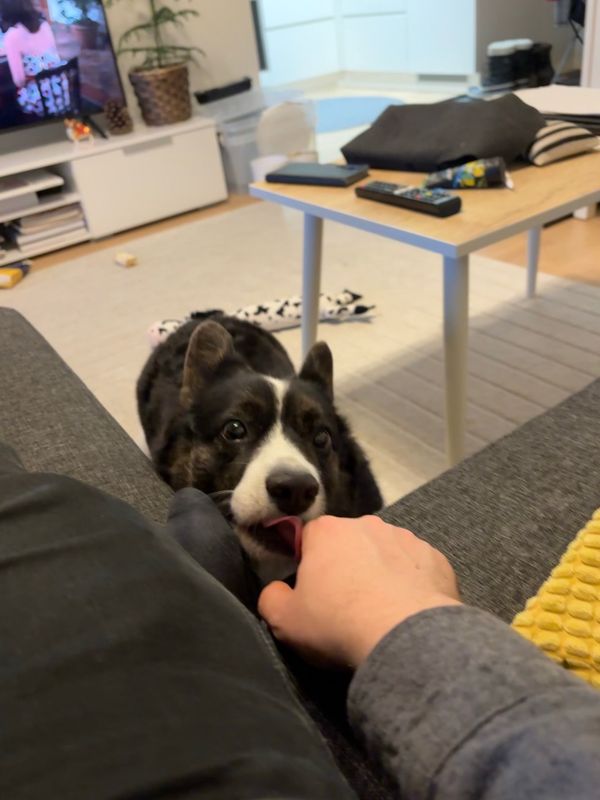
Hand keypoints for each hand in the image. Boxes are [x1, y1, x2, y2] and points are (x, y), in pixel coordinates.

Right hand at [258, 515, 460, 667]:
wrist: (406, 639)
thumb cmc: (338, 624)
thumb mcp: (284, 621)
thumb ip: (271, 599)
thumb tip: (276, 591)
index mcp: (328, 531)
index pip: (310, 537)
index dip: (308, 563)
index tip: (313, 592)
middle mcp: (368, 525)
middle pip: (349, 542)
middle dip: (347, 566)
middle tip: (346, 605)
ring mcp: (406, 539)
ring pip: (386, 553)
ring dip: (381, 573)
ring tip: (380, 612)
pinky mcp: (437, 559)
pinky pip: (417, 569)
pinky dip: (412, 585)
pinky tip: (408, 613)